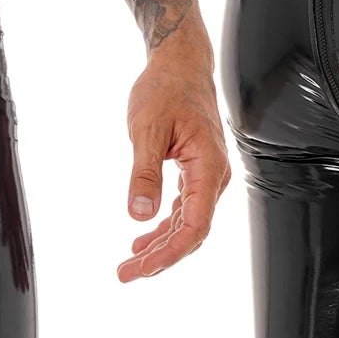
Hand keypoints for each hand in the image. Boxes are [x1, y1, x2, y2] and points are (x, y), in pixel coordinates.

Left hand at [122, 31, 231, 281]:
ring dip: (160, 246)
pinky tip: (142, 239)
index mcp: (208, 167)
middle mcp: (213, 177)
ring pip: (187, 225)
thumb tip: (139, 214)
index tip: (143, 267)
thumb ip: (144, 174)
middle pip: (191, 232)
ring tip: (129, 265)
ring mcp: (206, 178)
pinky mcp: (195, 175)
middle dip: (160, 257)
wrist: (179, 63)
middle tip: (125, 274)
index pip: (195, 225)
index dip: (170, 252)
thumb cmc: (166, 89)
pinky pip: (184, 211)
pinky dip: (163, 228)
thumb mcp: (147, 129)